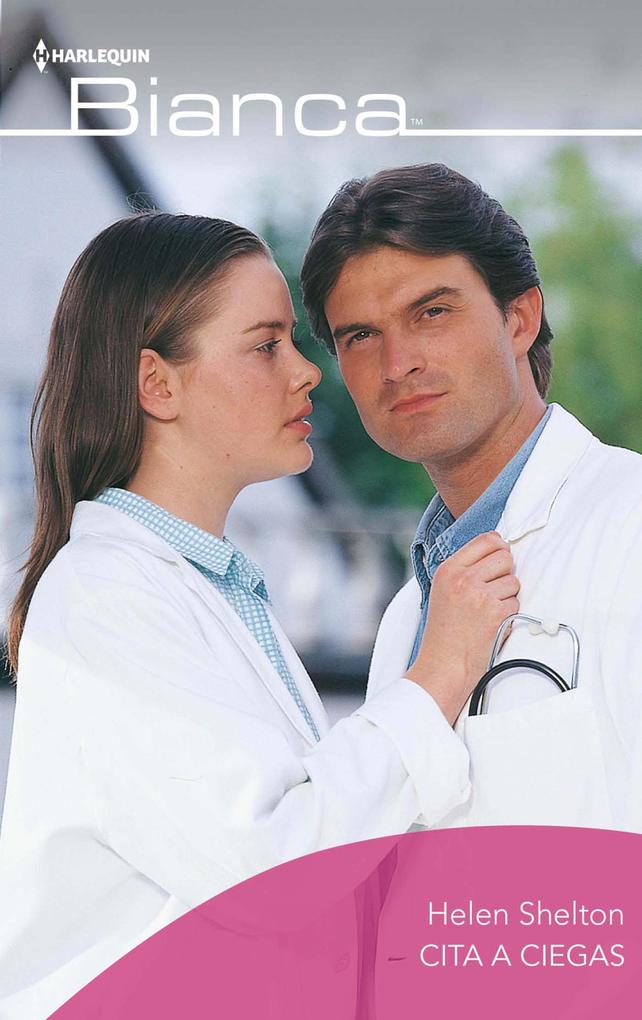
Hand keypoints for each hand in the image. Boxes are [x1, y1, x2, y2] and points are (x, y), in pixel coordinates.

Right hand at [405, 531, 519, 723]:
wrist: (443, 665)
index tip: (499, 560)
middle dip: (506, 572)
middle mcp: (463, 578)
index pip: (487, 539)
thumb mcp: (443, 591)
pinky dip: (509, 614)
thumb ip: (465, 569)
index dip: (500, 548)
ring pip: (514, 581)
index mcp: (448, 569)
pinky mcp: (496, 613)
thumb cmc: (444, 632)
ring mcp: (480, 595)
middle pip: (505, 557)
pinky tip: (492, 624)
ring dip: (507, 596)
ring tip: (488, 612)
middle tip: (493, 590)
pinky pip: (516, 602)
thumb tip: (499, 550)